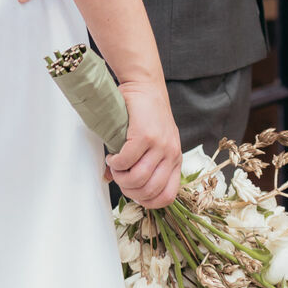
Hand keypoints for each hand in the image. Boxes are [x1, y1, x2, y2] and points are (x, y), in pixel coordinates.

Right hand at [107, 82, 181, 209]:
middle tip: (119, 177)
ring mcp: (160, 145)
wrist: (145, 85)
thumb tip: (112, 180)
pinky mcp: (146, 135)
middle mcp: (171, 154)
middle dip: (129, 190)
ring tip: (115, 166)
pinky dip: (115, 163)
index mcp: (175, 159)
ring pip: (137, 179)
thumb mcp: (153, 143)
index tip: (133, 192)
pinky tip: (113, 156)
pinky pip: (126, 160)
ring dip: (120, 177)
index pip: (168, 196)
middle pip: (149, 191)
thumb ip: (140, 163)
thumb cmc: (147, 114)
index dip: (147, 201)